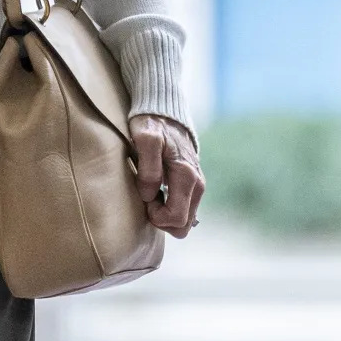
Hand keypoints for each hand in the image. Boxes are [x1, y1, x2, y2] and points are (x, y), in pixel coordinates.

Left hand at [129, 114, 204, 238]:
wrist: (164, 112)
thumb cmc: (152, 125)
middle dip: (161, 219)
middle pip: (182, 227)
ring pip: (183, 220)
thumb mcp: (145, 139)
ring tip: (149, 191)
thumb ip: (148, 169)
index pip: (176, 218)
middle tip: (146, 197)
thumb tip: (148, 195)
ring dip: (163, 213)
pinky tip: (156, 190)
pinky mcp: (192, 185)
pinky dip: (167, 206)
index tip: (144, 198)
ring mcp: (196, 187)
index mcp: (187, 177)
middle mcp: (197, 185)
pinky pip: (182, 209)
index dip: (156, 216)